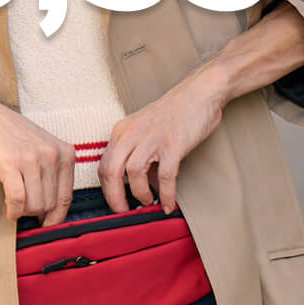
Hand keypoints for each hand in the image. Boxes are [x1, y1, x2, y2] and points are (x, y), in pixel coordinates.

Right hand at [0, 96, 76, 225]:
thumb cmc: (12, 136)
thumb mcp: (43, 149)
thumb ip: (52, 176)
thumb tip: (53, 212)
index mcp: (64, 152)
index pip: (66, 197)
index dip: (56, 217)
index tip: (47, 224)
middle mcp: (51, 154)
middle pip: (50, 204)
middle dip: (36, 213)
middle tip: (25, 210)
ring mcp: (31, 158)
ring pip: (35, 204)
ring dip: (24, 213)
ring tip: (16, 207)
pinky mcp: (10, 163)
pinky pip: (17, 199)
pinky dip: (14, 211)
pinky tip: (11, 211)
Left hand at [97, 68, 226, 213]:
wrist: (199, 93)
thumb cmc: (175, 113)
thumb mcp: (147, 131)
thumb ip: (141, 157)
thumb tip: (145, 187)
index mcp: (123, 130)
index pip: (103, 164)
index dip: (107, 189)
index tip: (116, 203)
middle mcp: (132, 133)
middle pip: (110, 170)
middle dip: (114, 197)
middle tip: (124, 211)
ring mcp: (152, 138)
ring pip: (133, 173)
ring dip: (140, 194)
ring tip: (149, 202)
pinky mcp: (173, 144)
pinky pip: (165, 176)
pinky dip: (166, 194)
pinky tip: (169, 203)